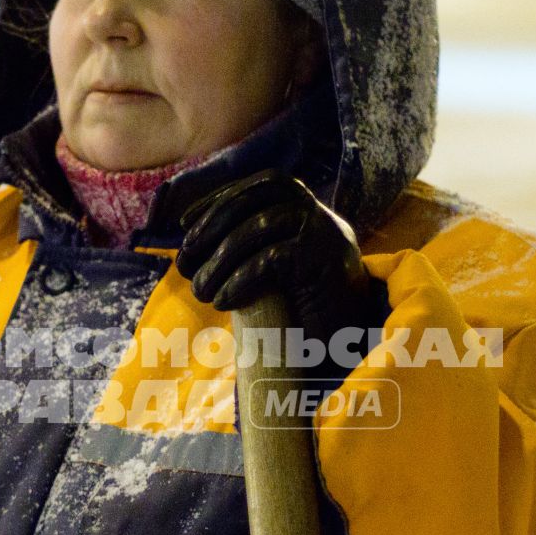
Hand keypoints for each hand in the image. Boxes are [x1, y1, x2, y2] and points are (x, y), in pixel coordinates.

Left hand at [175, 171, 385, 368]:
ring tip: (200, 289)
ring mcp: (327, 233)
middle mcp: (322, 215)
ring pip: (261, 226)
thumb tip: (195, 244)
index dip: (221, 198)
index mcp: (310, 212)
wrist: (350, 349)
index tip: (185, 222)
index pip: (265, 185)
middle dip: (213, 225)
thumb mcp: (276, 273)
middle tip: (185, 257)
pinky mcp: (327, 260)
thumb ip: (251, 249)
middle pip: (259, 197)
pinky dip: (240, 279)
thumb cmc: (305, 315)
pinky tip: (223, 300)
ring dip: (220, 259)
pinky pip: (272, 258)